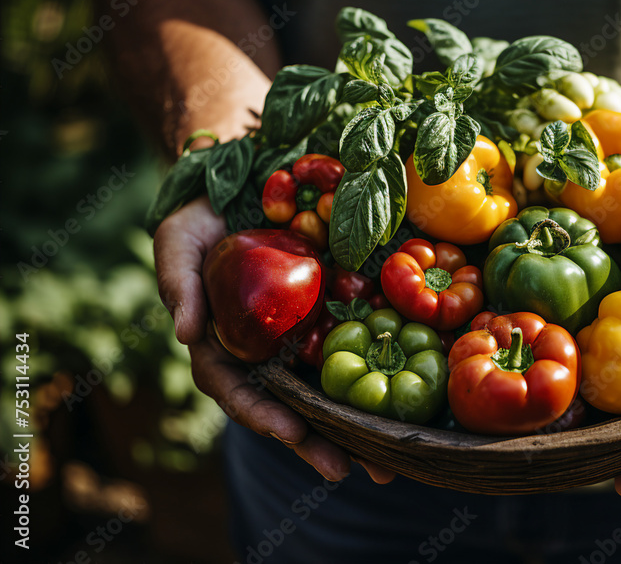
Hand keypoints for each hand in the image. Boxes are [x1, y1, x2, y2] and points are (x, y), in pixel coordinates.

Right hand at [153, 197, 395, 483]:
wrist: (235, 192)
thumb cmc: (197, 225)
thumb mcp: (177, 245)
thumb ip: (178, 286)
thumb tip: (183, 334)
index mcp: (223, 349)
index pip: (241, 392)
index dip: (264, 415)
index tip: (291, 432)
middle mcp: (262, 354)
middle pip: (289, 406)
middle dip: (316, 442)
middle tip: (348, 469)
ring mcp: (295, 340)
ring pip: (323, 391)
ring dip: (350, 427)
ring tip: (382, 459)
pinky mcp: (325, 319)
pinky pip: (348, 351)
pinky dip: (371, 377)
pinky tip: (400, 403)